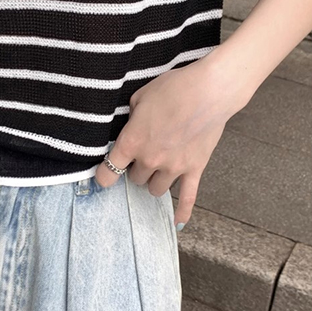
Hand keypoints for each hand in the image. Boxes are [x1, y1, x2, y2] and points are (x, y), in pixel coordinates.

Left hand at [94, 49, 254, 227]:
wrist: (208, 91)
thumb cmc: (174, 88)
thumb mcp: (142, 96)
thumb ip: (133, 115)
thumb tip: (134, 123)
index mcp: (133, 141)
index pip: (109, 170)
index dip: (103, 174)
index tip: (103, 175)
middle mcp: (150, 159)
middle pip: (136, 179)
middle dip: (136, 168)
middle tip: (142, 156)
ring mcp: (174, 167)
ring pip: (156, 189)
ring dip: (154, 181)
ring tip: (158, 169)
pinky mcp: (195, 169)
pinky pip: (188, 199)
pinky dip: (182, 212)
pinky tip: (178, 222)